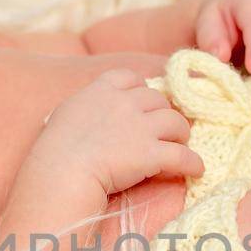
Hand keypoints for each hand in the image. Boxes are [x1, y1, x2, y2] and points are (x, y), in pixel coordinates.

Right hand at [35, 69, 204, 197]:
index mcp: (100, 91)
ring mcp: (139, 127)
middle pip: (158, 100)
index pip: (130, 78)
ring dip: (181, 133)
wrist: (60, 172)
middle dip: (164, 113)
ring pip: (176, 122)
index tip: (143, 102)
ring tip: (181, 144)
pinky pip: (182, 155)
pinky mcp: (151, 153)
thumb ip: (82, 108)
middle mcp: (124, 103)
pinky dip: (193, 163)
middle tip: (165, 129)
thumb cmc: (54, 151)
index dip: (142, 89)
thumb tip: (84, 114)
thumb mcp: (64, 116)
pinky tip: (196, 169)